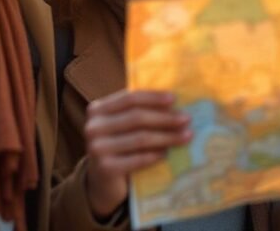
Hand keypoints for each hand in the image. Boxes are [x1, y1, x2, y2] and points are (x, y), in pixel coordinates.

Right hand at [83, 89, 191, 218]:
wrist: (103, 181)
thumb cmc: (119, 146)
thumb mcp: (123, 125)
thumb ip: (139, 110)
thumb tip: (174, 101)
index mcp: (97, 109)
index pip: (129, 98)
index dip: (153, 97)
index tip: (175, 99)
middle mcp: (93, 127)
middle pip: (136, 117)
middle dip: (165, 118)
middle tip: (187, 119)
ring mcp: (97, 148)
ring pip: (140, 138)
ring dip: (167, 137)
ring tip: (186, 136)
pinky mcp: (105, 168)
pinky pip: (138, 159)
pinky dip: (155, 155)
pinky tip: (167, 153)